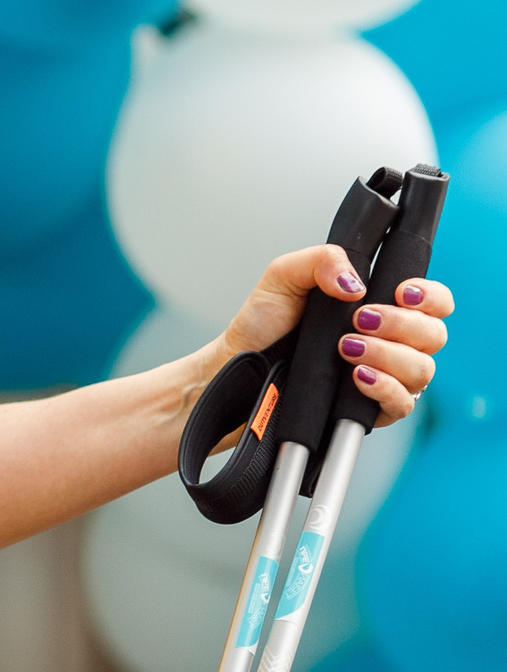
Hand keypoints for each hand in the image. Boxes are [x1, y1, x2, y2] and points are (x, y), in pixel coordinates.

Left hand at [218, 246, 453, 425]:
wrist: (238, 368)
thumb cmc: (263, 325)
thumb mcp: (284, 276)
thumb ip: (322, 260)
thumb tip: (356, 283)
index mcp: (381, 308)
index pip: (434, 303)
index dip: (430, 297)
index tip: (401, 292)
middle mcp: (391, 343)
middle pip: (434, 335)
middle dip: (402, 324)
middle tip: (360, 320)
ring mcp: (384, 377)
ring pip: (422, 370)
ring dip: (388, 355)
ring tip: (347, 347)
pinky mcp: (369, 410)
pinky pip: (402, 404)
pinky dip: (384, 388)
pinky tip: (356, 376)